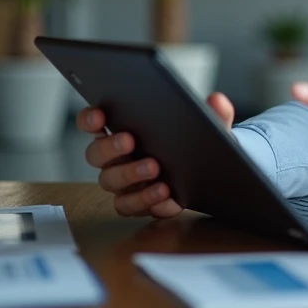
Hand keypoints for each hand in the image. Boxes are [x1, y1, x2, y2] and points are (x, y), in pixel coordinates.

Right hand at [77, 91, 235, 218]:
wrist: (206, 174)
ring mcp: (122, 182)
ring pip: (109, 181)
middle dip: (109, 146)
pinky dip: (146, 200)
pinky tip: (166, 195)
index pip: (93, 121)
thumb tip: (218, 101)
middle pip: (95, 153)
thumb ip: (213, 114)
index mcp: (122, 129)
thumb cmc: (193, 144)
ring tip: (155, 169)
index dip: (89, 117)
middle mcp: (115, 157)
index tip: (100, 114)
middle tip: (130, 140)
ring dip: (129, 175)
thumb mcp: (207, 126)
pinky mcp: (134, 203)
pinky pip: (129, 206)